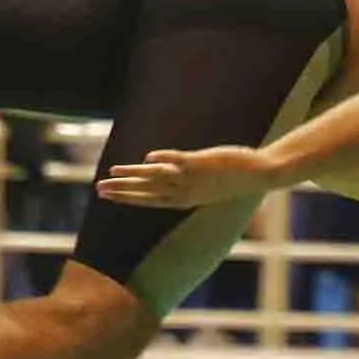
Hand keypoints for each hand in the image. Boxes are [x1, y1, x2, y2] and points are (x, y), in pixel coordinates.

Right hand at [95, 146, 276, 208]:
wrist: (260, 174)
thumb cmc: (235, 177)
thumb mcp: (207, 182)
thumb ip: (185, 176)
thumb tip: (167, 168)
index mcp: (184, 199)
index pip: (148, 200)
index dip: (126, 197)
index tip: (106, 196)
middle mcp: (184, 192)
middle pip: (146, 192)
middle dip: (121, 191)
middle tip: (98, 190)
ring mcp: (191, 179)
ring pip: (156, 178)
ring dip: (133, 176)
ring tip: (112, 172)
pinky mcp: (200, 163)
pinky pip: (177, 162)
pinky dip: (163, 161)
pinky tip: (148, 158)